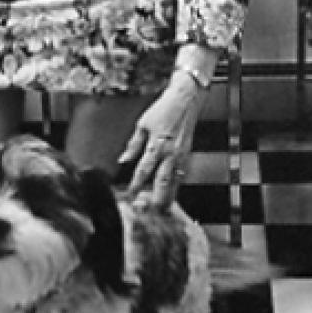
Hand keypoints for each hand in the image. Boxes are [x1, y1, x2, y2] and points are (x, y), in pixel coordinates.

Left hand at [118, 69, 206, 209]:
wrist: (186, 99)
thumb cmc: (164, 108)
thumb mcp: (143, 124)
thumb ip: (134, 144)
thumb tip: (123, 159)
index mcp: (156, 145)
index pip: (144, 171)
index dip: (136, 185)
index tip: (130, 195)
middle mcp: (170, 153)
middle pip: (163, 183)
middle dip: (156, 199)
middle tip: (150, 213)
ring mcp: (181, 155)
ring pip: (175, 182)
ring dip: (168, 196)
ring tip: (163, 210)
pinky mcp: (188, 154)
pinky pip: (182, 174)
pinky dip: (177, 185)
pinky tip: (173, 192)